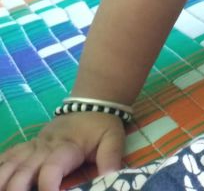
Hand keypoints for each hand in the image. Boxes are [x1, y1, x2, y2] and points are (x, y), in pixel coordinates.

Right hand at [0, 113, 124, 190]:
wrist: (91, 101)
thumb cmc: (101, 125)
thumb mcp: (113, 139)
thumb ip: (111, 159)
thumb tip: (111, 179)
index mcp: (67, 147)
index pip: (51, 167)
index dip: (48, 185)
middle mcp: (45, 147)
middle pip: (24, 170)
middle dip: (17, 189)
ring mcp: (34, 146)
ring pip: (11, 163)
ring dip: (3, 179)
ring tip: (1, 190)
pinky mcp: (28, 146)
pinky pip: (8, 155)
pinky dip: (0, 166)